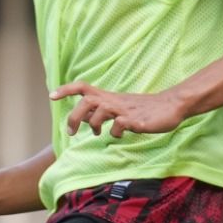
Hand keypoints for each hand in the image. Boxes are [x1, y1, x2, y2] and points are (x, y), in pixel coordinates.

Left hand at [50, 83, 186, 138]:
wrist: (171, 105)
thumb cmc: (144, 109)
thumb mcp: (119, 108)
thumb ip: (101, 112)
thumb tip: (83, 119)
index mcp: (108, 97)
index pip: (83, 87)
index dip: (66, 90)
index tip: (51, 96)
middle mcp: (114, 101)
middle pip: (86, 100)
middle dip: (74, 116)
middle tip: (70, 132)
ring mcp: (125, 110)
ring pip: (100, 110)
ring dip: (93, 123)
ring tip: (96, 133)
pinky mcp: (137, 120)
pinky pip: (120, 124)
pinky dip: (115, 131)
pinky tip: (118, 135)